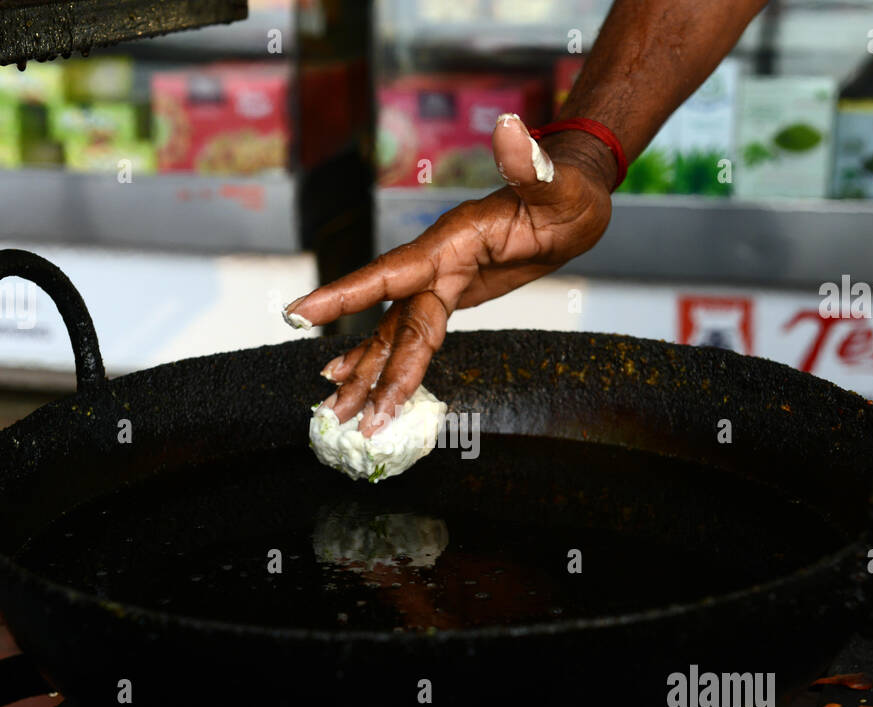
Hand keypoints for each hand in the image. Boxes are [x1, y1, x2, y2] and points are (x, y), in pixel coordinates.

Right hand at [283, 113, 615, 435]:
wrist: (573, 198)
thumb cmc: (566, 189)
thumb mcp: (555, 183)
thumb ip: (529, 165)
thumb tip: (509, 129)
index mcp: (450, 241)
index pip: (390, 273)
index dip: (346, 294)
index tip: (299, 314)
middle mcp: (435, 262)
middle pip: (392, 323)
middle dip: (366, 369)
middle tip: (340, 411)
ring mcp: (439, 280)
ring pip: (396, 334)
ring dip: (370, 374)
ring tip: (341, 412)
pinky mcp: (449, 295)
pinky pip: (412, 334)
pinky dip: (389, 360)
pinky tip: (362, 381)